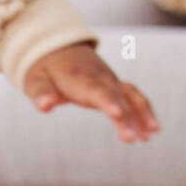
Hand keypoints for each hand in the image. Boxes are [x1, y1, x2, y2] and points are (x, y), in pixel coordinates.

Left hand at [23, 44, 158, 143]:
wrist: (56, 47)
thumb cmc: (43, 70)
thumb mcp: (34, 81)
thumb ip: (40, 94)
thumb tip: (45, 106)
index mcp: (79, 78)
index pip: (96, 91)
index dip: (108, 101)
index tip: (118, 114)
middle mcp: (99, 78)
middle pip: (117, 96)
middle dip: (128, 116)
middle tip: (134, 139)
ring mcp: (109, 80)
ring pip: (131, 94)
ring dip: (142, 113)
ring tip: (151, 135)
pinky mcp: (114, 84)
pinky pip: (132, 96)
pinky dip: (143, 111)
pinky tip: (150, 131)